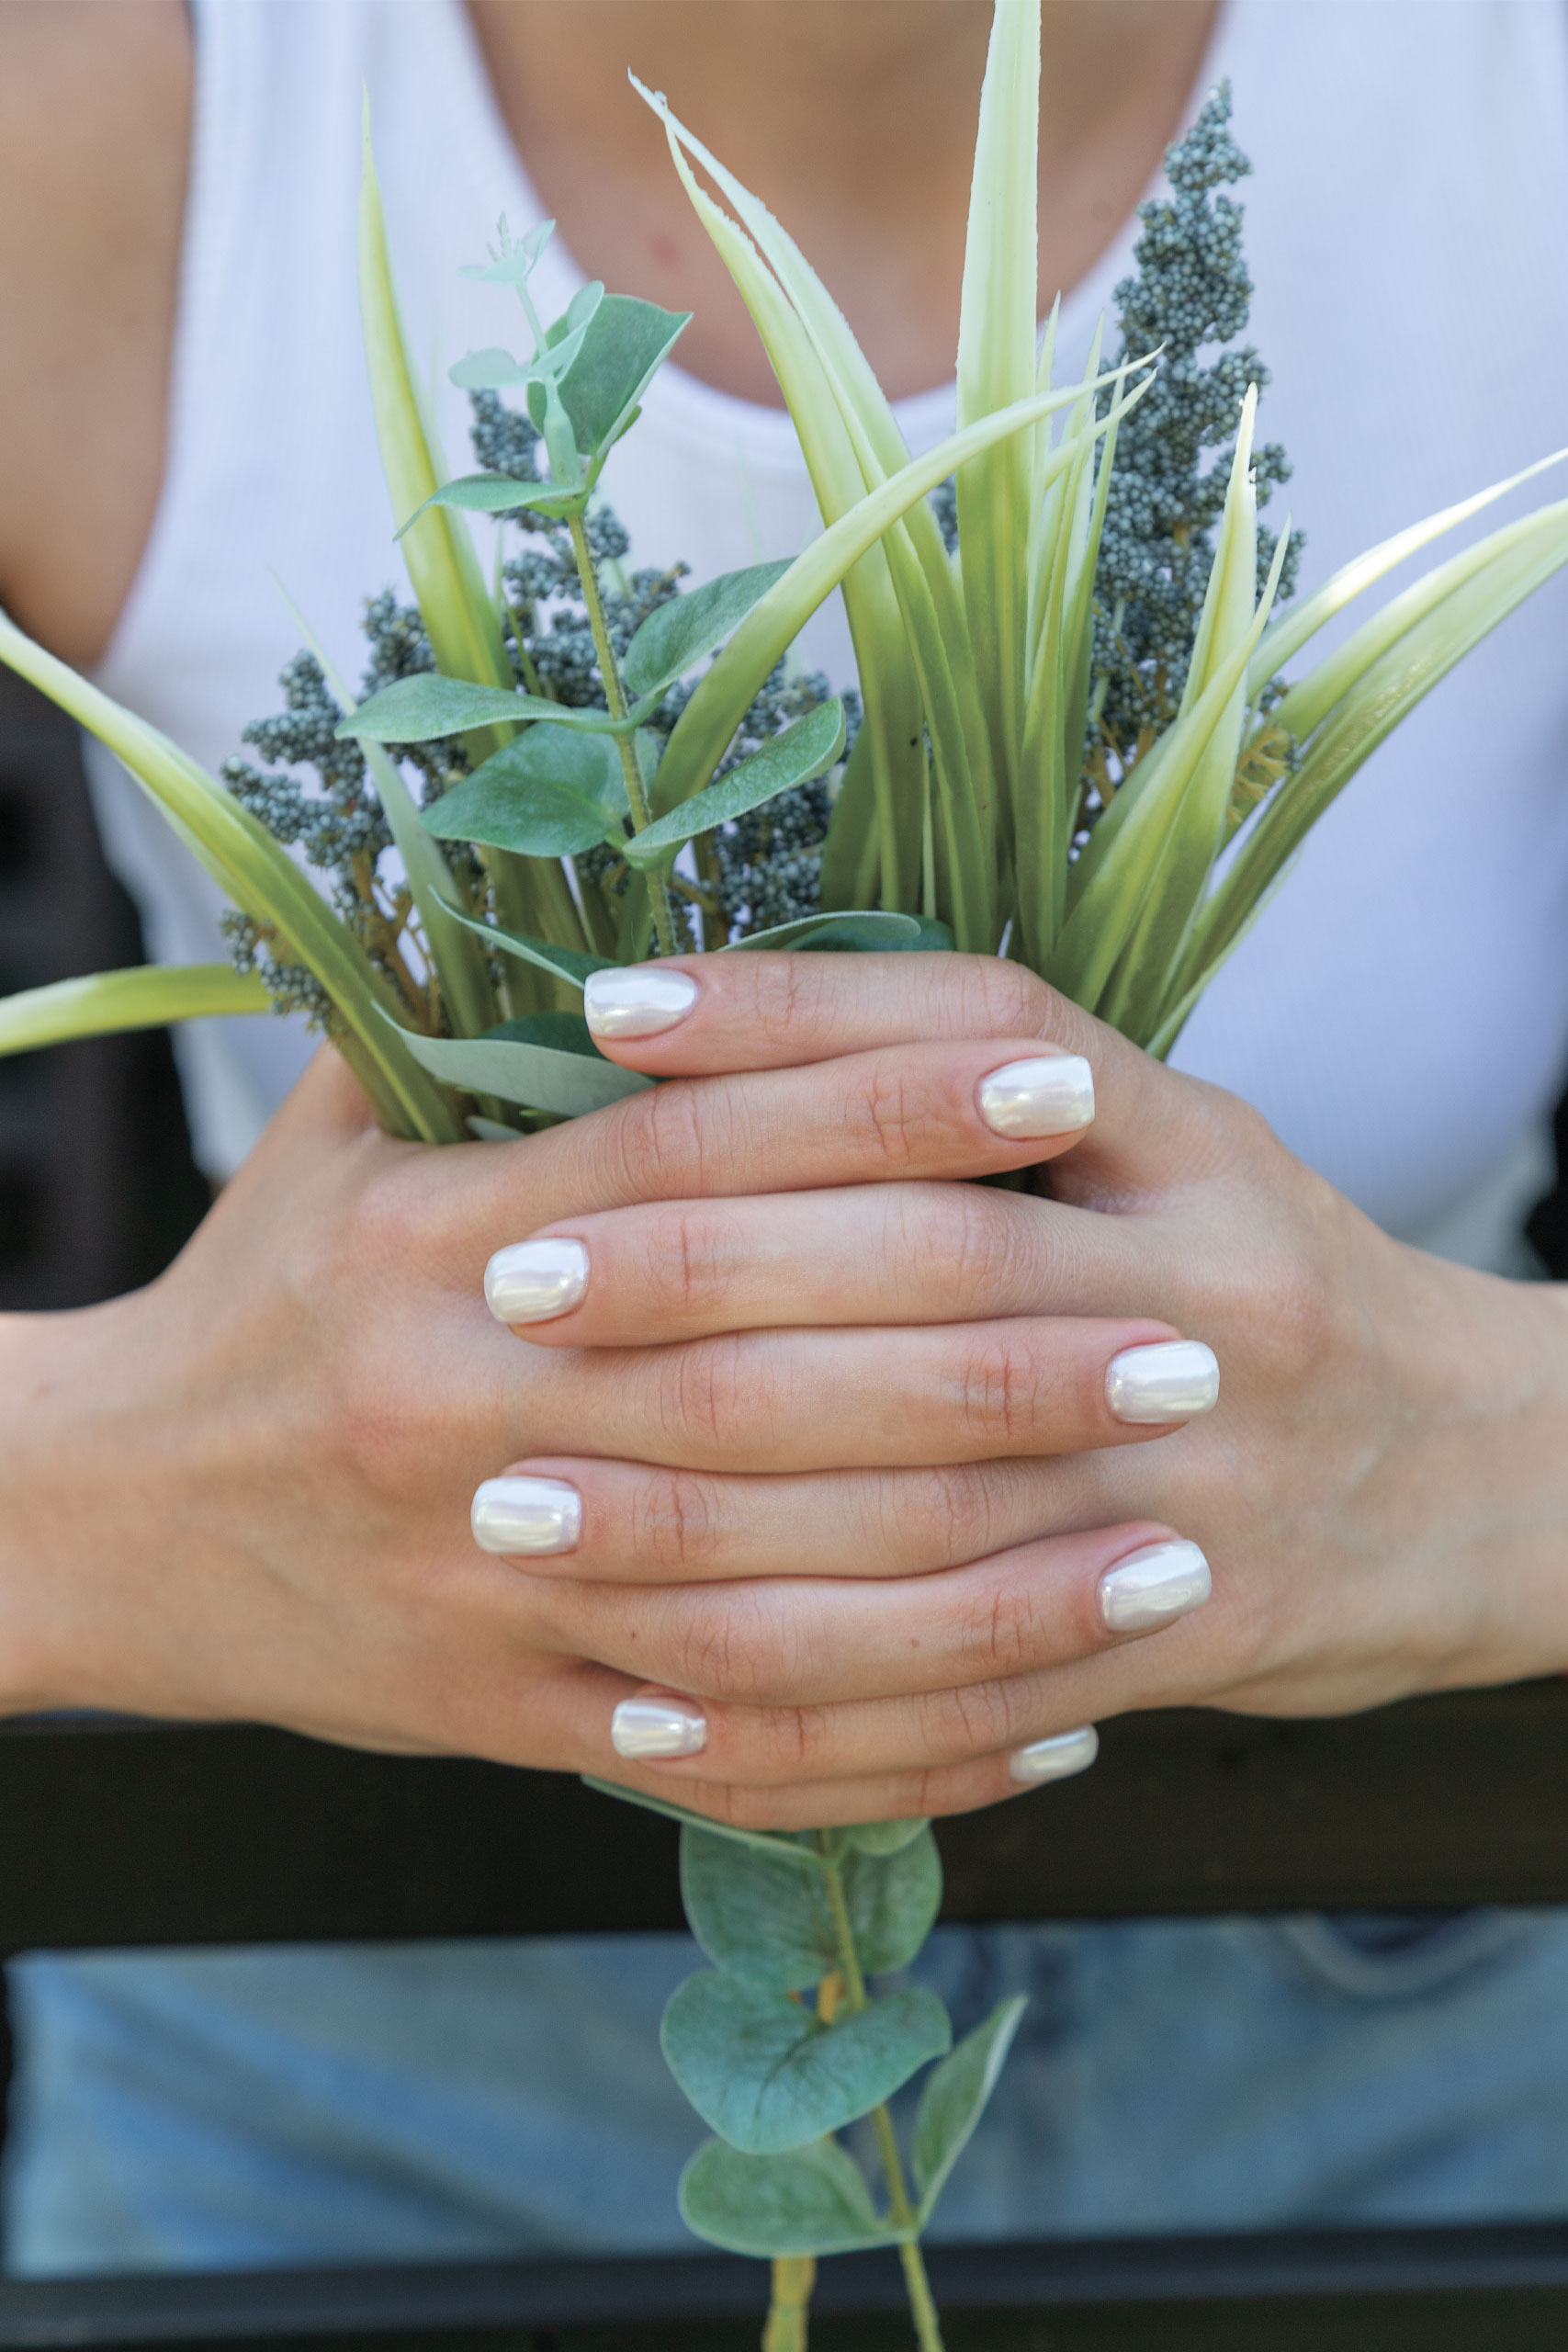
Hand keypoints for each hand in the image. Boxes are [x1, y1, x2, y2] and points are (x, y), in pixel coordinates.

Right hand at [0, 992, 1168, 1802]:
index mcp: (431, 1242)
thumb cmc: (259, 1299)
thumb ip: (482, 1037)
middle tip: (1187, 1347)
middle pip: (776, 1385)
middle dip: (1000, 1364)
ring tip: (1172, 1551)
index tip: (1060, 1079)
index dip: (886, 1105)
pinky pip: (732, 1749)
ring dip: (997, 1584)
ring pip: (785, 1598)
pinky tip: (1046, 1726)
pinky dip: (897, 1748)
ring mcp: (490, 1587)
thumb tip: (663, 930)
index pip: (699, 1157)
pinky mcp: (509, 1719)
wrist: (108, 1521)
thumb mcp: (336, 1137)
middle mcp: (466, 1414)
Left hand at [476, 951, 1567, 1825]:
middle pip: (929, 1273)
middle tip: (506, 1283)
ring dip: (703, 1516)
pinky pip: (958, 1693)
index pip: (975, 1046)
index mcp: (1194, 1155)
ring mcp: (1196, 1489)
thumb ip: (982, 1094)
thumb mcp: (1174, 1146)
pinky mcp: (1180, 1643)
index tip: (607, 1014)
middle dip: (703, 1275)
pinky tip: (647, 1705)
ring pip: (925, 1510)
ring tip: (518, 1507)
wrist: (1480, 1479)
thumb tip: (706, 1049)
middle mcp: (1204, 1308)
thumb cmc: (1265, 1280)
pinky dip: (798, 1709)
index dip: (789, 1024)